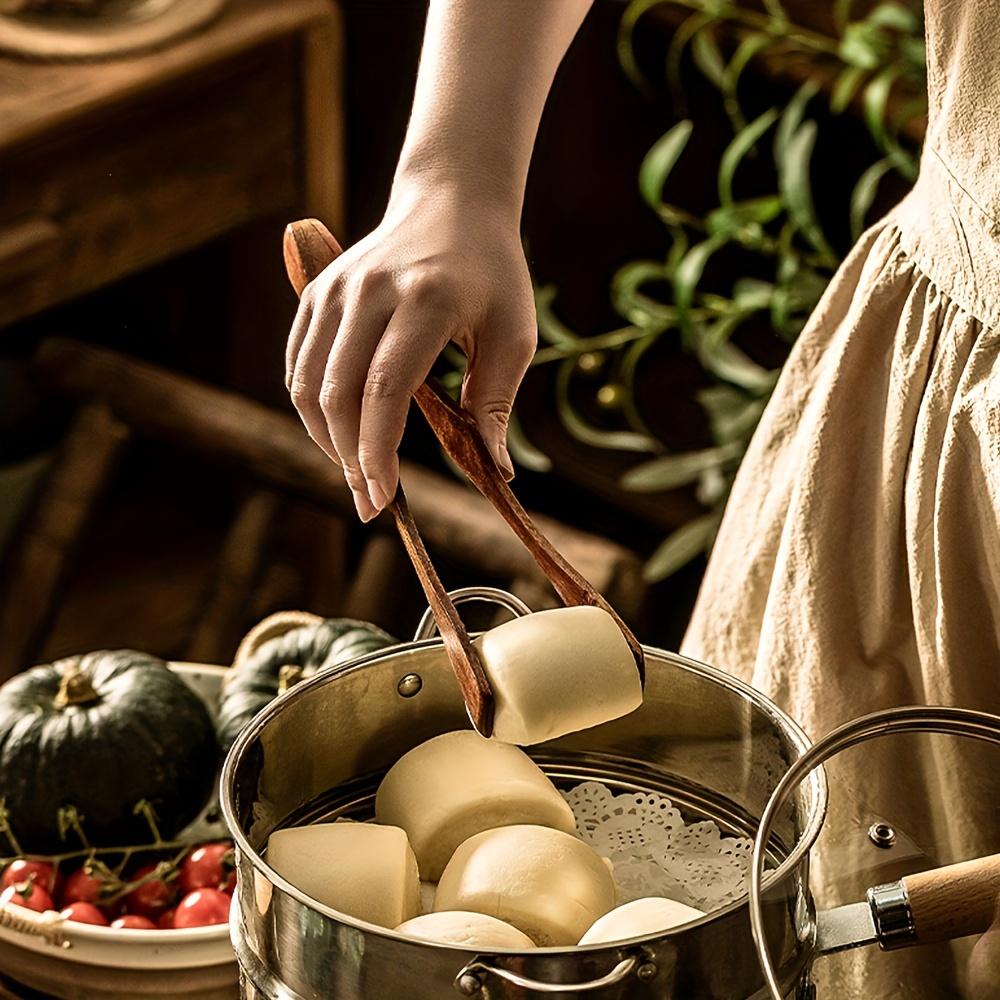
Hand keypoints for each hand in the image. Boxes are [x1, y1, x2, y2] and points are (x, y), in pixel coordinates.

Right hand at [286, 182, 535, 520]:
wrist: (452, 203)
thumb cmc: (493, 275)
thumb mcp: (514, 336)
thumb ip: (495, 404)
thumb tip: (492, 472)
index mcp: (426, 298)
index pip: (384, 389)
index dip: (378, 451)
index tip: (384, 499)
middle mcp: (371, 289)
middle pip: (338, 392)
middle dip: (351, 458)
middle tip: (370, 500)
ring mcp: (336, 287)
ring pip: (306, 382)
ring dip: (325, 438)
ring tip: (355, 471)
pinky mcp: (317, 291)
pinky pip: (298, 363)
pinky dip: (311, 407)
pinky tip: (338, 433)